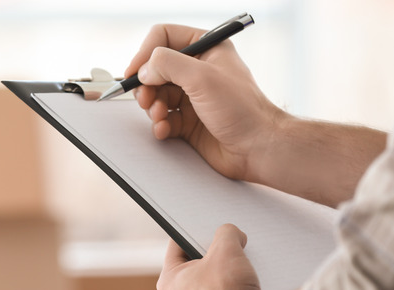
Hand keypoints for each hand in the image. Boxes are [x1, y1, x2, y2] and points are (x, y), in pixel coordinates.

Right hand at [126, 24, 285, 181]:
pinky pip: (163, 119)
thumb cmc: (242, 110)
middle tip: (146, 99)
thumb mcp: (202, 77)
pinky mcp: (189, 121)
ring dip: (152, 107)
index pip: (165, 37)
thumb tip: (144, 69)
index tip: (135, 72)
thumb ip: (168, 64)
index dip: (146, 53)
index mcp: (207, 48)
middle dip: (147, 85)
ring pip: (156, 95)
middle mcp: (198, 70)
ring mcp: (193, 97)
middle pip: (156, 69)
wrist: (257, 148)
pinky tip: (165, 130)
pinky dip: (159, 124)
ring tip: (160, 117)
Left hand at [157, 224, 262, 289]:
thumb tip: (232, 235)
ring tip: (244, 277)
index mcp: (169, 282)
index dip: (194, 232)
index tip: (209, 227)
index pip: (177, 246)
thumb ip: (226, 234)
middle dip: (216, 260)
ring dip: (228, 284)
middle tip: (232, 253)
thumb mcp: (226, 251)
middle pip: (197, 271)